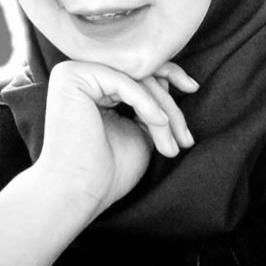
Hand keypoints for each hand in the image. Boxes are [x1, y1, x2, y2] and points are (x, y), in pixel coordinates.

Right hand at [36, 60, 197, 215]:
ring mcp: (74, 71)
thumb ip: (149, 104)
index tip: (193, 91)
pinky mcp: (72, 77)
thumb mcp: (139, 129)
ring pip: (136, 78)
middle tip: (185, 138)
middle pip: (140, 74)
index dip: (169, 83)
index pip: (138, 73)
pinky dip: (147, 104)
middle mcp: (79, 71)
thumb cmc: (106, 170)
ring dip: (163, 111)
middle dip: (170, 104)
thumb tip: (169, 78)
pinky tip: (160, 124)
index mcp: (92, 83)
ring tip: (171, 144)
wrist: (77, 194)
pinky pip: (124, 82)